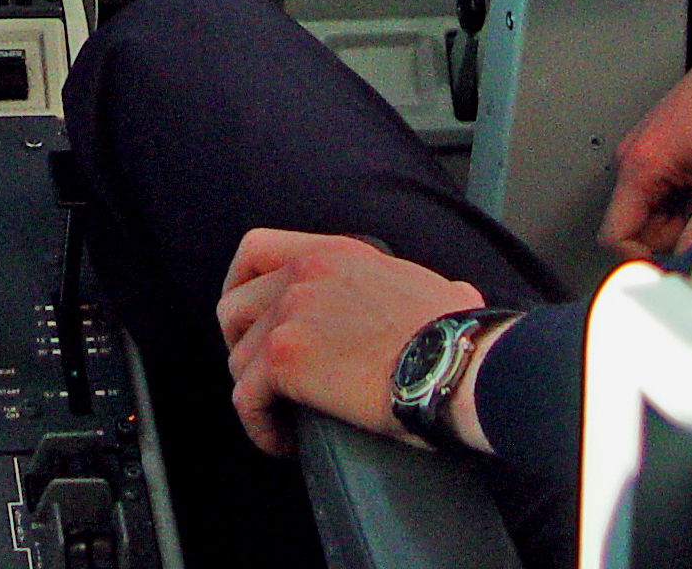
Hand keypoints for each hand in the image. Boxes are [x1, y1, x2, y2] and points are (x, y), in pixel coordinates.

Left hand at [216, 228, 486, 456]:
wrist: (458, 364)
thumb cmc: (458, 337)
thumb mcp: (432, 286)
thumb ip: (419, 286)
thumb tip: (456, 295)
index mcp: (334, 253)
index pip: (255, 250)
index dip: (238, 284)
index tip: (247, 320)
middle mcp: (304, 274)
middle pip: (233, 307)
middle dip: (240, 347)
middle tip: (264, 379)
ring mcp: (290, 314)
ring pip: (238, 358)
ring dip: (256, 394)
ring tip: (283, 420)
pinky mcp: (286, 359)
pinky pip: (246, 398)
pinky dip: (259, 426)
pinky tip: (284, 442)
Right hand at [599, 0, 691, 259]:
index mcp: (640, 165)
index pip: (615, 235)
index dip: (643, 259)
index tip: (678, 268)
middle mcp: (635, 157)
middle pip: (637, 225)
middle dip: (675, 237)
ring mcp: (649, 150)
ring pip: (656, 209)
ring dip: (689, 218)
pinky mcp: (665, 146)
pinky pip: (669, 190)